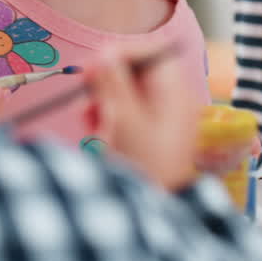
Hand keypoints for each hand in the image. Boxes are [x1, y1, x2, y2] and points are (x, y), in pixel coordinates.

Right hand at [85, 45, 199, 190]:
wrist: (157, 207)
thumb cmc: (145, 165)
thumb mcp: (123, 119)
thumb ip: (112, 83)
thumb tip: (103, 53)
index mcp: (175, 94)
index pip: (152, 54)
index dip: (122, 53)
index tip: (95, 63)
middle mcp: (174, 103)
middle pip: (138, 75)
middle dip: (108, 82)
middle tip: (85, 92)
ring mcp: (165, 121)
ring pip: (130, 96)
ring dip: (105, 102)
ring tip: (90, 119)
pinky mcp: (154, 137)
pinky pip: (130, 116)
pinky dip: (111, 118)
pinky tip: (98, 132)